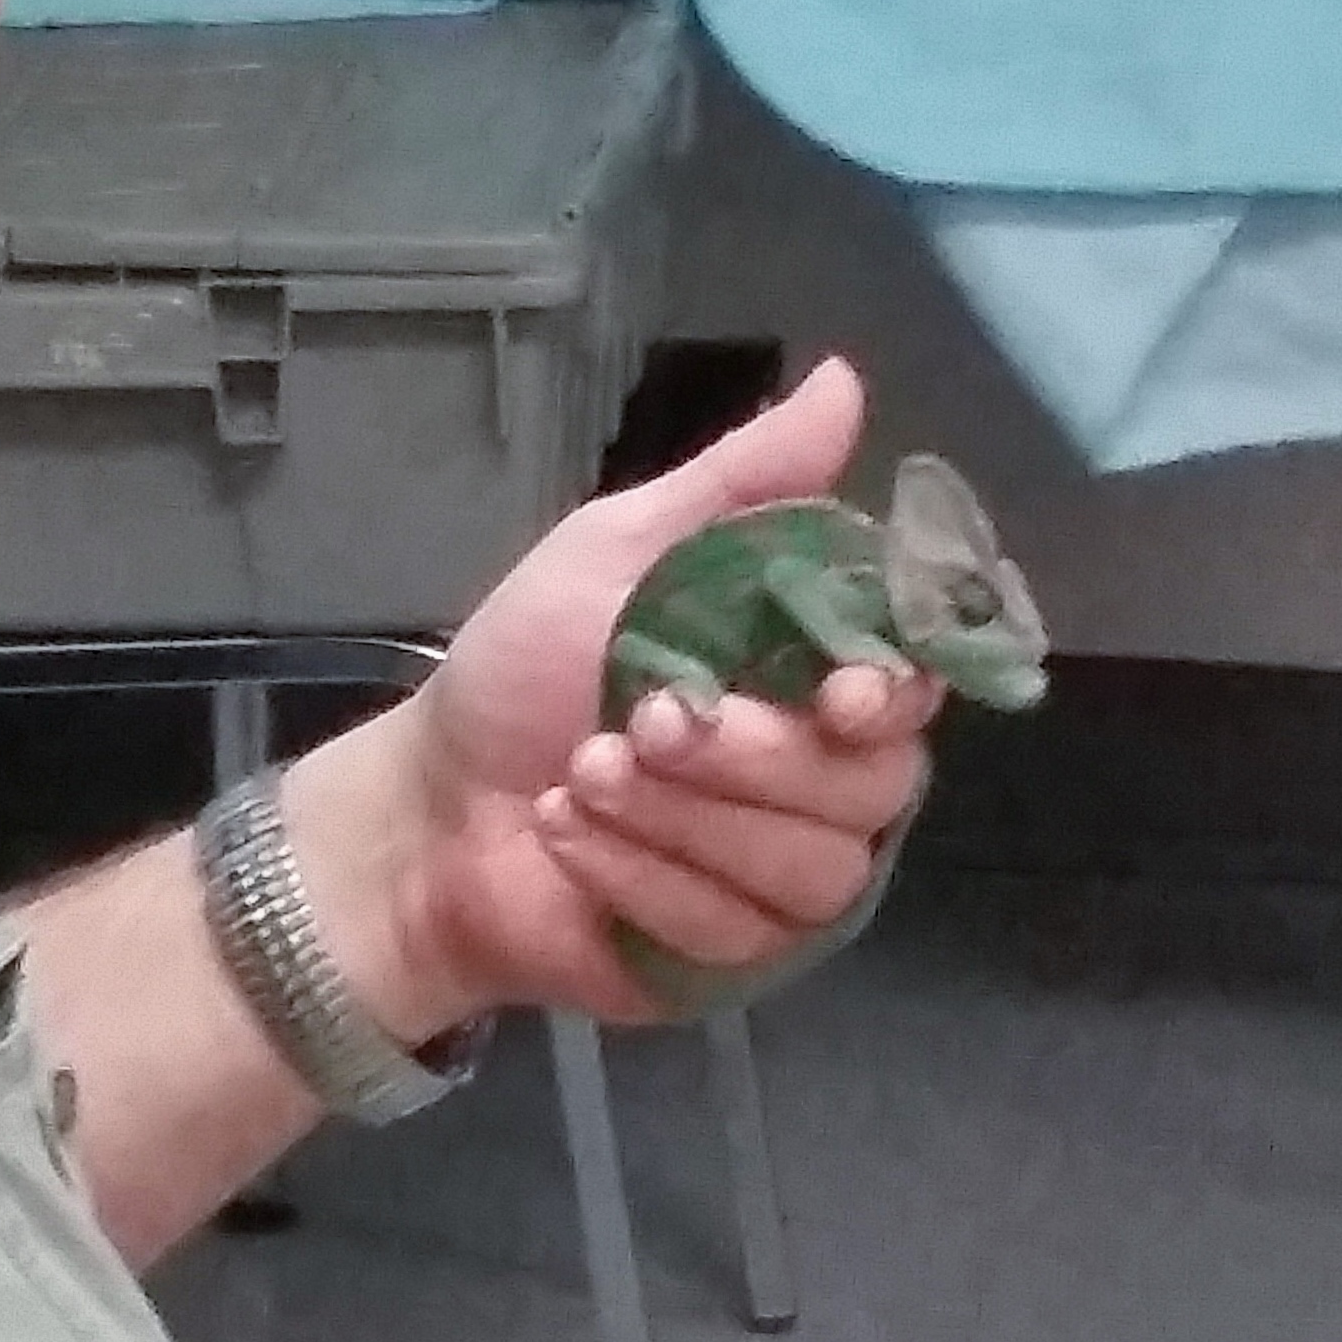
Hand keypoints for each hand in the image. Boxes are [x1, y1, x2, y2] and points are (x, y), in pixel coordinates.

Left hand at [392, 358, 937, 1027]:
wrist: (426, 807)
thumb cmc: (525, 673)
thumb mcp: (620, 553)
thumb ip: (742, 484)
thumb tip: (845, 382)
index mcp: (813, 678)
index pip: (915, 688)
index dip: (892, 692)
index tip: (838, 692)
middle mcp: (826, 784)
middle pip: (872, 788)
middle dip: (751, 756)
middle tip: (643, 721)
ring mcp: (784, 883)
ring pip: (811, 870)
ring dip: (684, 819)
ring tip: (583, 774)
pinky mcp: (733, 960)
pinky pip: (737, 934)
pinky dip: (639, 876)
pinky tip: (566, 835)